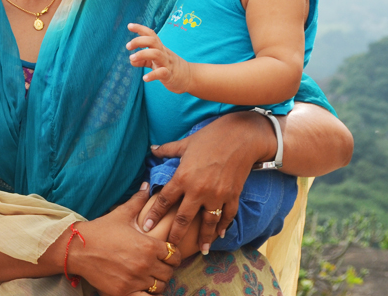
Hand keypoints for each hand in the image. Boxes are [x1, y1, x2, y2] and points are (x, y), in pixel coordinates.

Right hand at [68, 184, 177, 295]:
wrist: (77, 249)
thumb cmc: (100, 231)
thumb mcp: (120, 214)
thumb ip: (137, 201)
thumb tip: (146, 185)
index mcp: (148, 246)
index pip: (175, 255)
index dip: (174, 255)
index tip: (167, 255)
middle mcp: (145, 265)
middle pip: (169, 273)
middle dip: (165, 269)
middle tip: (157, 265)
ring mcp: (135, 280)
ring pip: (159, 287)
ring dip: (156, 282)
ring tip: (148, 276)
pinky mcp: (124, 292)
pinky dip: (147, 295)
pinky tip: (142, 288)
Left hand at [127, 24, 192, 93]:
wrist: (189, 78)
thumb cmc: (170, 67)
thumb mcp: (156, 62)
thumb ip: (144, 60)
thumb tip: (132, 60)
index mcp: (160, 48)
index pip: (151, 34)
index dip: (140, 28)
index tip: (129, 26)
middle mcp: (163, 53)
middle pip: (152, 41)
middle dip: (139, 41)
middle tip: (127, 46)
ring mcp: (167, 63)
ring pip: (156, 54)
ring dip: (142, 54)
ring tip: (131, 58)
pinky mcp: (170, 75)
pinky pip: (162, 73)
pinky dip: (152, 75)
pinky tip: (145, 78)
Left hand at [139, 111, 276, 248]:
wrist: (240, 137)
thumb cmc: (210, 137)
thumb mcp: (186, 143)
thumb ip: (168, 149)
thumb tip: (152, 149)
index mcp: (183, 177)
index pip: (165, 200)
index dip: (155, 214)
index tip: (146, 227)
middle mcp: (198, 190)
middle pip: (183, 218)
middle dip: (175, 235)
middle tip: (169, 249)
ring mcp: (217, 195)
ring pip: (208, 222)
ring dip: (204, 238)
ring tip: (202, 250)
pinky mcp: (232, 195)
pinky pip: (227, 215)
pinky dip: (224, 226)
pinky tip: (221, 234)